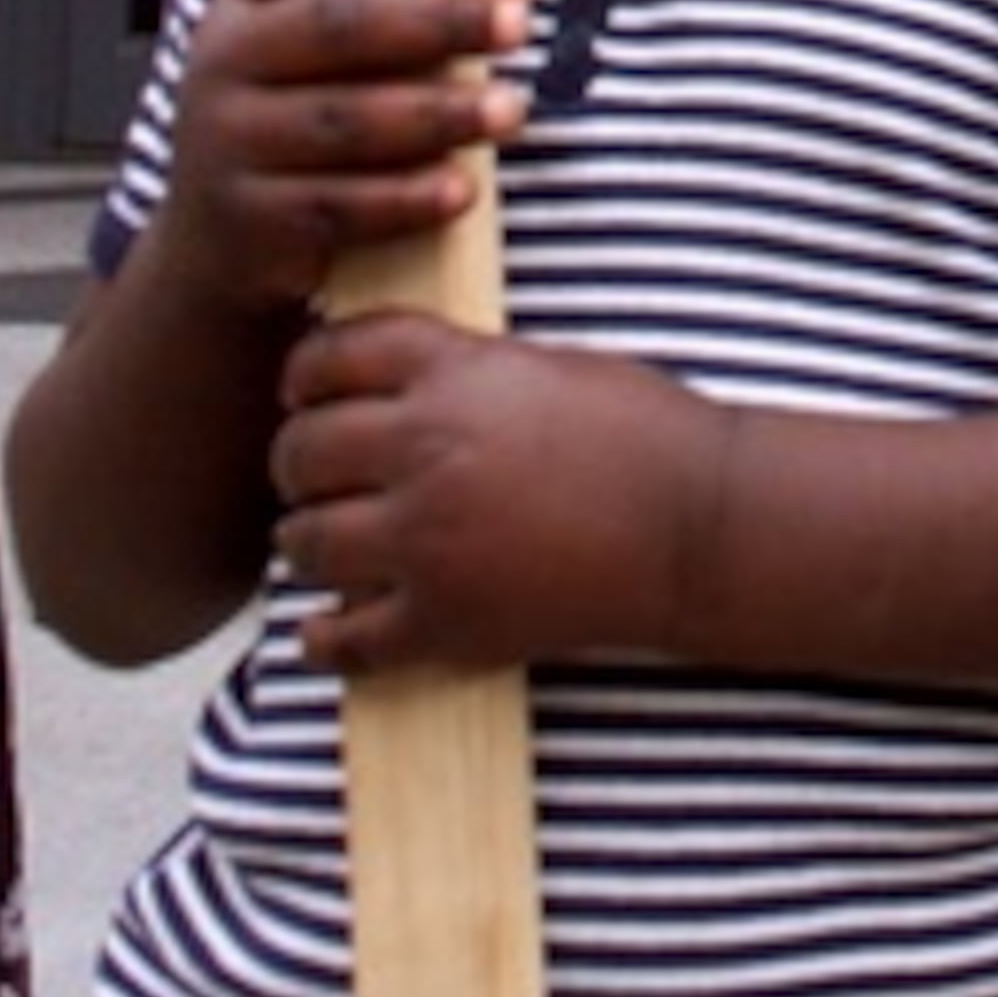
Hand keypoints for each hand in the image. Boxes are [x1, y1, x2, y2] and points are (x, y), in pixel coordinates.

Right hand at [151, 0, 528, 319]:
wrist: (212, 250)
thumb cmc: (301, 125)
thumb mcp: (337, 62)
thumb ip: (417, 11)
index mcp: (245, 5)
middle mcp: (224, 63)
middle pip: (336, 25)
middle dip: (437, 20)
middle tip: (516, 24)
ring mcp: (228, 143)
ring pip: (344, 119)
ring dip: (439, 112)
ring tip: (510, 109)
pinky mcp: (249, 221)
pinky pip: (339, 204)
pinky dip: (407, 197)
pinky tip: (464, 187)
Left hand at [271, 311, 724, 674]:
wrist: (698, 523)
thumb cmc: (639, 431)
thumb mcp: (540, 365)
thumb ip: (457, 369)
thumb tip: (388, 377)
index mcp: (451, 373)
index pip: (328, 356)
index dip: (306, 375)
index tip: (308, 393)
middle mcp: (425, 449)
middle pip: (299, 452)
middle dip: (298, 464)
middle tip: (313, 476)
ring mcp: (429, 541)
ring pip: (305, 543)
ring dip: (309, 542)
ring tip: (328, 544)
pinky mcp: (445, 623)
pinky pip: (344, 640)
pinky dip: (326, 639)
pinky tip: (332, 629)